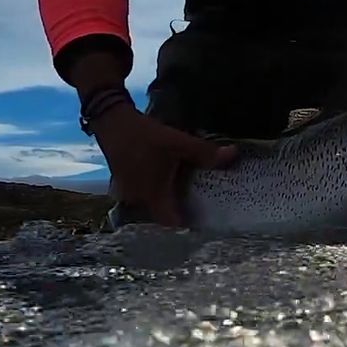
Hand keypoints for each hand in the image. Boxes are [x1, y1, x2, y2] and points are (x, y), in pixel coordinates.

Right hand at [89, 104, 238, 227]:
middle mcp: (138, 200)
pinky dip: (152, 191)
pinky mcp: (122, 184)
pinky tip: (163, 181)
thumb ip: (204, 152)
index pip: (171, 223)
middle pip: (161, 215)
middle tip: (200, 204)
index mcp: (152, 196)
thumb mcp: (178, 142)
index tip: (203, 221)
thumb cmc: (145, 136)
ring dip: (164, 201)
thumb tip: (233, 154)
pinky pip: (141, 195)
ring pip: (150, 204)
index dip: (187, 225)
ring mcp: (127, 193)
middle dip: (177, 210)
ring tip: (184, 194)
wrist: (112, 121)